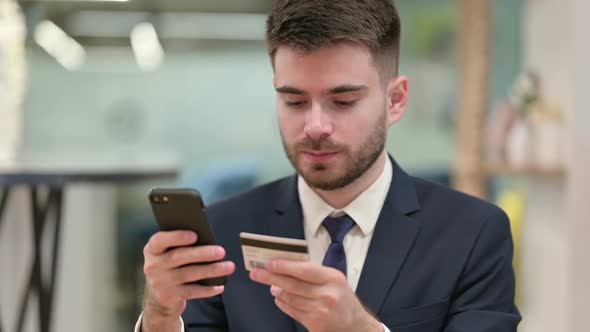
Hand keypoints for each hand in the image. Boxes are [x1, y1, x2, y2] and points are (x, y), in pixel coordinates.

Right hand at [141, 231, 234, 328]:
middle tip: (221, 251)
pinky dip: (208, 289)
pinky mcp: (169, 296)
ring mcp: (160, 282)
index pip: (159, 240)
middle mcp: (153, 266)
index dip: (176, 237)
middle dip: (202, 253)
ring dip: (211, 270)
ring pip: (189, 274)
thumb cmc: (169, 267)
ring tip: (229, 267)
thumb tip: (206, 239)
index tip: (194, 235)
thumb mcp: (168, 253)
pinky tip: (220, 285)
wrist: (158, 297)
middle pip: (179, 257)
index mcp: (153, 249)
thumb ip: (180, 245)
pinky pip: (192, 291)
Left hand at [249, 260, 381, 331]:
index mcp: (332, 278)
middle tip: (256, 273)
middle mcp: (327, 294)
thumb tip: (285, 267)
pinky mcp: (314, 323)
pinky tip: (279, 299)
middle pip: (292, 284)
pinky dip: (282, 303)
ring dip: (276, 291)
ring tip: (271, 286)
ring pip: (290, 298)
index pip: (303, 269)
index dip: (284, 266)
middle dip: (270, 277)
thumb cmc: (342, 298)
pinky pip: (292, 311)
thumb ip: (312, 273)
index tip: (269, 263)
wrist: (355, 325)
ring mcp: (320, 310)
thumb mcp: (334, 279)